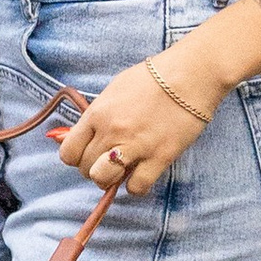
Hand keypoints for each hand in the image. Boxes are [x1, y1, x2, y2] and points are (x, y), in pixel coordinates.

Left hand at [54, 48, 227, 198]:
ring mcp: (135, 145)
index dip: (77, 157)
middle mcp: (111, 131)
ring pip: (103, 180)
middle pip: (85, 168)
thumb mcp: (115, 89)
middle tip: (110, 160)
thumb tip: (79, 136)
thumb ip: (96, 114)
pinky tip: (143, 172)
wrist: (191, 74)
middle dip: (95, 168)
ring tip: (122, 170)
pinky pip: (136, 187)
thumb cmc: (153, 77)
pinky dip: (137, 185)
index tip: (89, 152)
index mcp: (98, 113)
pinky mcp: (159, 156)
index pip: (69, 152)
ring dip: (110, 179)